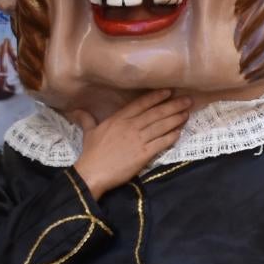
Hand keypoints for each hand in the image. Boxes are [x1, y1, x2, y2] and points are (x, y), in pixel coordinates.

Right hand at [75, 91, 193, 194]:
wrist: (92, 172)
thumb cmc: (91, 153)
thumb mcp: (89, 132)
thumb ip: (87, 119)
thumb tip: (76, 110)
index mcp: (118, 119)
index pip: (141, 104)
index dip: (156, 97)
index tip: (169, 91)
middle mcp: (130, 126)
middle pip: (155, 113)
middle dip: (173, 106)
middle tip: (188, 100)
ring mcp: (138, 140)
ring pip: (161, 126)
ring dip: (176, 119)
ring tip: (187, 113)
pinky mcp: (143, 154)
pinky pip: (161, 143)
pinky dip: (171, 137)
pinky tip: (180, 132)